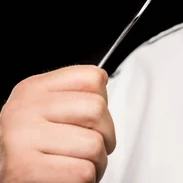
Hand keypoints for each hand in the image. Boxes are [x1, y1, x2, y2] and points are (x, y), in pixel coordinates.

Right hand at [0, 65, 116, 182]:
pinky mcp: (25, 169)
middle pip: (97, 109)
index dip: (102, 102)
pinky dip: (85, 181)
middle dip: (106, 135)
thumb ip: (73, 95)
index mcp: (32, 89)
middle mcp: (23, 109)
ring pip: (94, 144)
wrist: (9, 180)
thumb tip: (103, 80)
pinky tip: (68, 179)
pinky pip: (83, 172)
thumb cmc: (34, 151)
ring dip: (96, 163)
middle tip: (91, 149)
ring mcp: (22, 138)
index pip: (92, 77)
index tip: (90, 118)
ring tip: (77, 166)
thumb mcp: (47, 112)